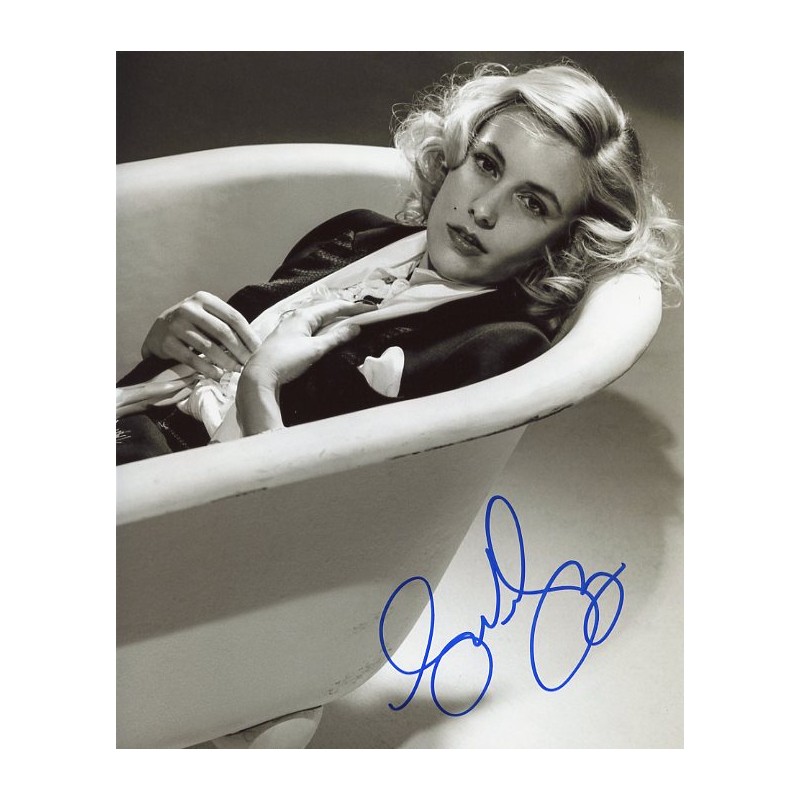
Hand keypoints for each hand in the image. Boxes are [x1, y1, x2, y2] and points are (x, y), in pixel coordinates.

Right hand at [142, 291, 260, 378]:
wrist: (158, 331)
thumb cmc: (192, 325)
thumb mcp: (207, 315)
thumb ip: (226, 324)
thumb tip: (256, 346)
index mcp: (204, 299)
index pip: (233, 317)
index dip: (248, 335)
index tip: (259, 351)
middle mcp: (189, 308)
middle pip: (222, 332)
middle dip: (239, 350)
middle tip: (249, 364)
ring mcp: (176, 325)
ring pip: (208, 346)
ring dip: (226, 362)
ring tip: (237, 371)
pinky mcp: (166, 342)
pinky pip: (191, 359)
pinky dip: (207, 368)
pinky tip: (218, 374)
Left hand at [236, 299, 367, 433]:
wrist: (259, 376)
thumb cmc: (286, 360)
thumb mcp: (315, 349)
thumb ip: (336, 337)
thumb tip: (355, 327)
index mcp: (305, 316)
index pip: (335, 306)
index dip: (355, 307)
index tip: (371, 309)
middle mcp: (297, 317)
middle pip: (326, 311)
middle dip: (345, 312)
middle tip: (363, 315)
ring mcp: (291, 327)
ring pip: (318, 319)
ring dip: (335, 321)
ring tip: (350, 323)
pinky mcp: (288, 338)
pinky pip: (311, 328)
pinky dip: (324, 329)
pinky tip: (329, 335)